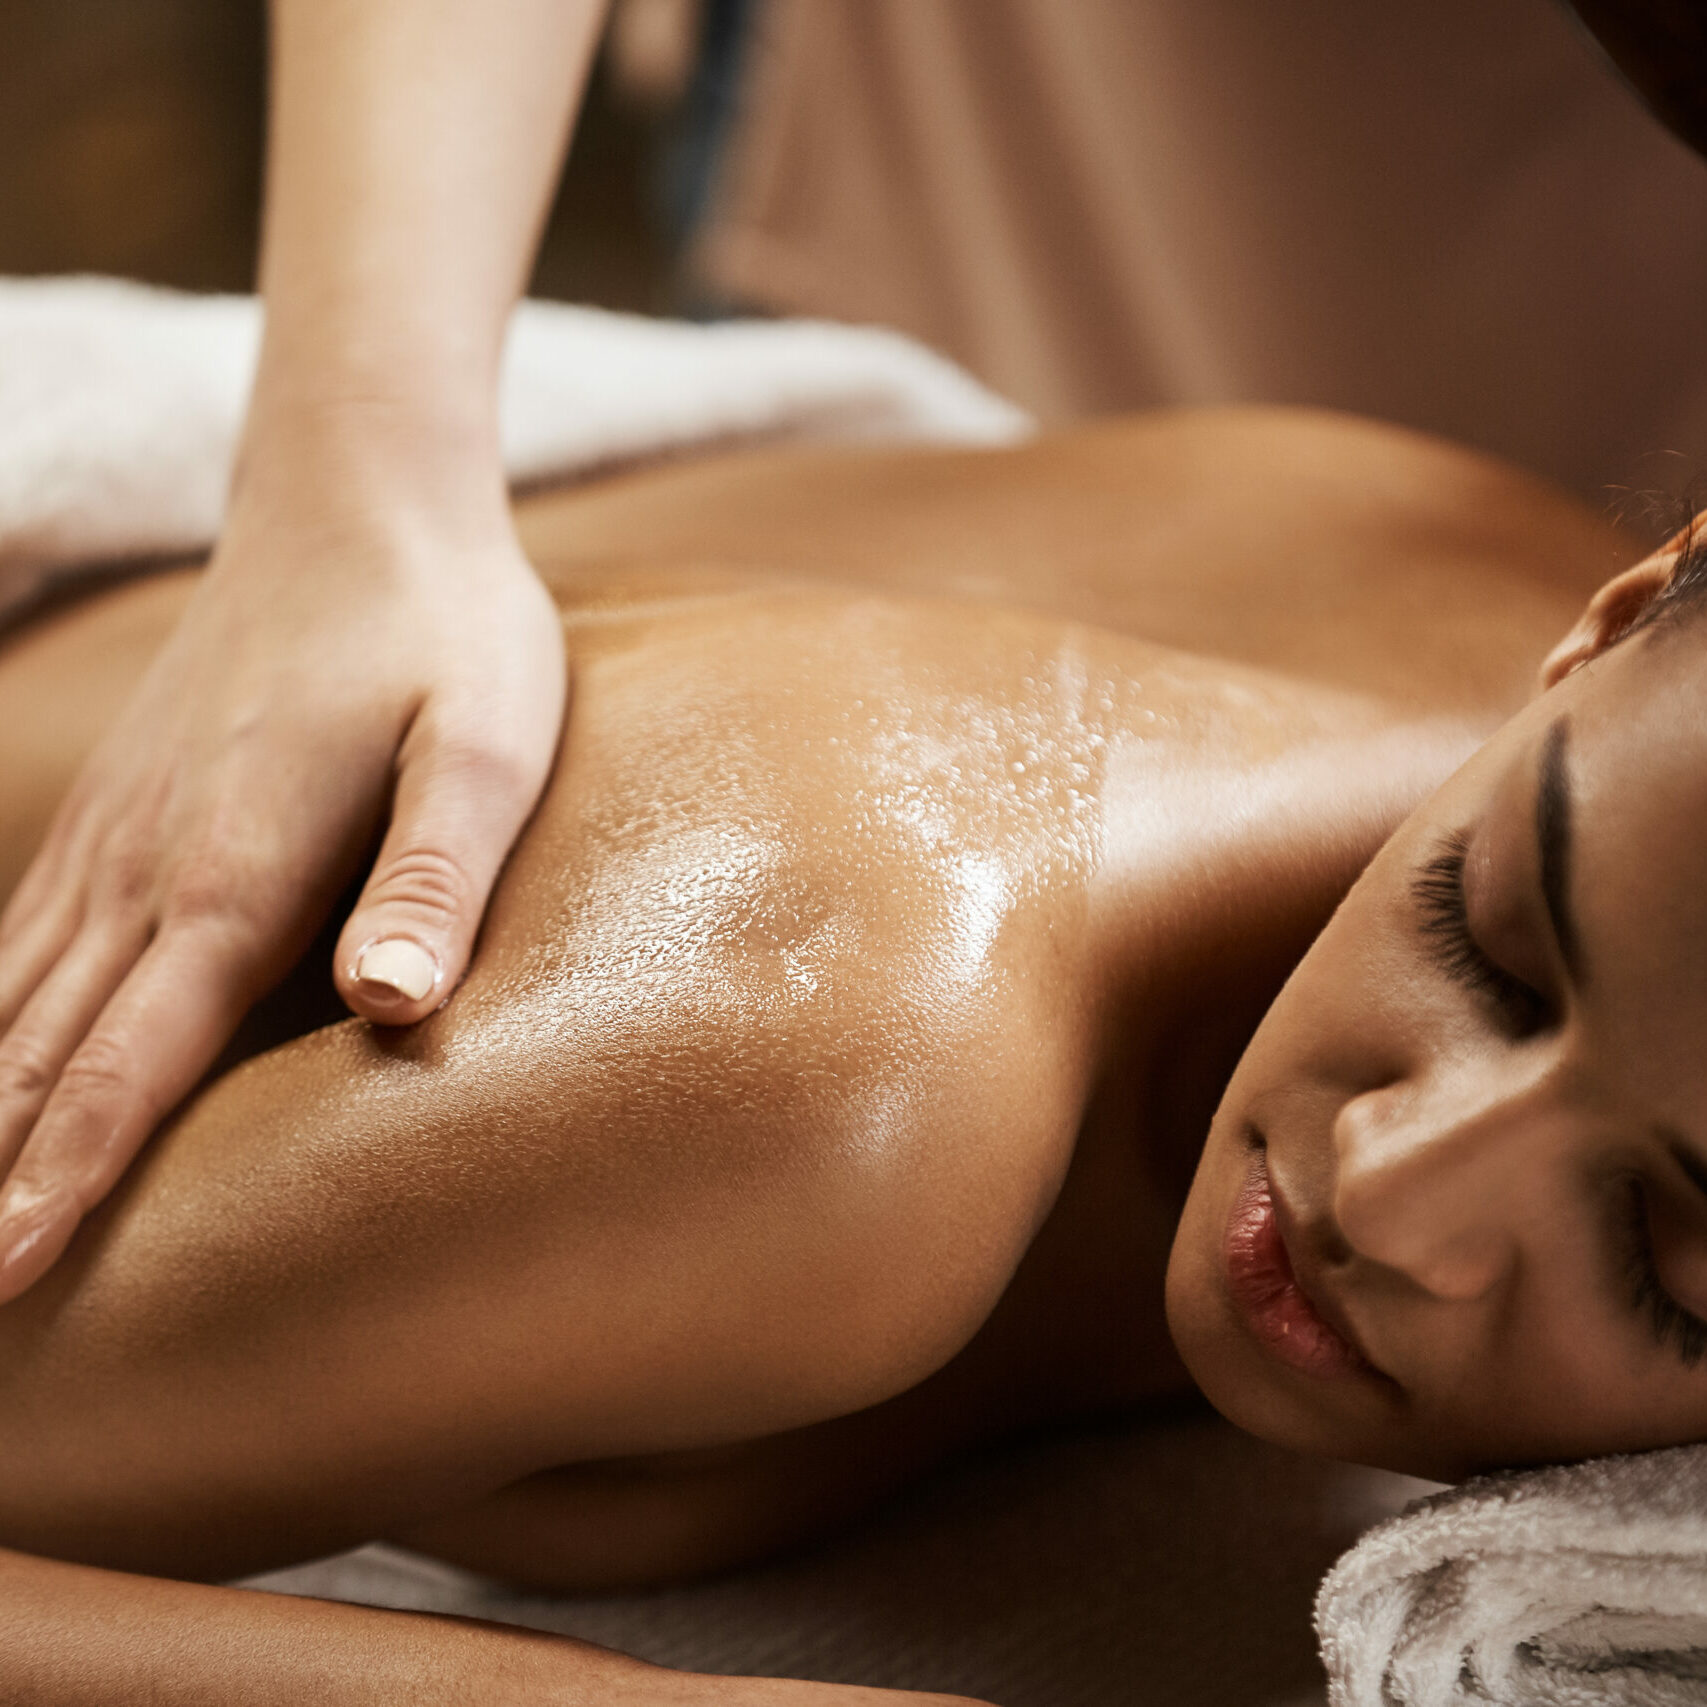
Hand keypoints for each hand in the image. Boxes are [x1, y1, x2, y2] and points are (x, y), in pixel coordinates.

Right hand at [0, 431, 565, 1299]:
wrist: (361, 503)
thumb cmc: (446, 633)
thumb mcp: (484, 747)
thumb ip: (432, 875)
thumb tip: (387, 1005)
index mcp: (237, 874)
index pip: (134, 1058)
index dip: (66, 1177)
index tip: (2, 1280)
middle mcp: (150, 866)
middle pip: (44, 1050)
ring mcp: (120, 830)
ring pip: (12, 999)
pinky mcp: (124, 804)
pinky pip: (23, 933)